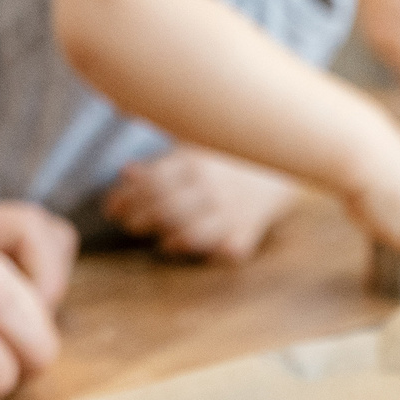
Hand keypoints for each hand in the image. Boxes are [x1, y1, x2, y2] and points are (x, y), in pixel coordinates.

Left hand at [102, 148, 300, 261]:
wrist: (288, 159)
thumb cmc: (233, 155)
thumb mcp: (197, 147)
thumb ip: (163, 162)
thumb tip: (127, 173)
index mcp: (194, 161)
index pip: (150, 185)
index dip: (126, 199)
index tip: (112, 209)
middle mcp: (210, 187)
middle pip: (163, 211)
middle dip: (139, 221)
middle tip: (130, 225)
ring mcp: (231, 210)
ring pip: (190, 235)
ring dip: (170, 240)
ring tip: (163, 242)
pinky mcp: (249, 230)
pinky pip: (225, 250)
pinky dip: (210, 253)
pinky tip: (199, 249)